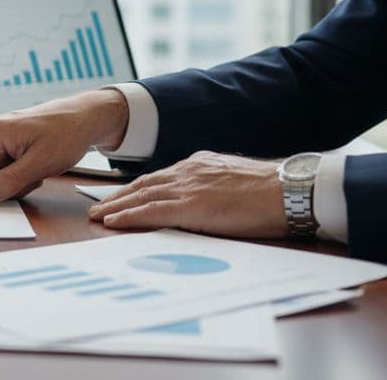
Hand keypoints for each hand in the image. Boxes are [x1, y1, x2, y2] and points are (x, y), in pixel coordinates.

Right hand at [0, 89, 129, 205]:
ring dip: (13, 183)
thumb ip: (11, 181)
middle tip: (32, 178)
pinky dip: (19, 176)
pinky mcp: (9, 146)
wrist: (86, 116)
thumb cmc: (66, 134)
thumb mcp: (41, 163)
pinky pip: (4, 171)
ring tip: (38, 171)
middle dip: (1, 187)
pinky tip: (37, 168)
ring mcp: (0, 140)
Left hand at [87, 151, 287, 237]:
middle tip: (97, 208)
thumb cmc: (272, 192)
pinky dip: (128, 216)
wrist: (289, 190)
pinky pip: (151, 211)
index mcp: (199, 165)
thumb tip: (206, 199)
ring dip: (115, 207)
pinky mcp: (191, 206)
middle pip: (143, 184)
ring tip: (97, 217)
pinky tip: (113, 222)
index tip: (120, 196)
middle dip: (117, 196)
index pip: (159, 177)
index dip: (137, 188)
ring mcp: (188, 187)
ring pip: (141, 196)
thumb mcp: (235, 181)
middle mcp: (188, 171)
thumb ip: (214, 186)